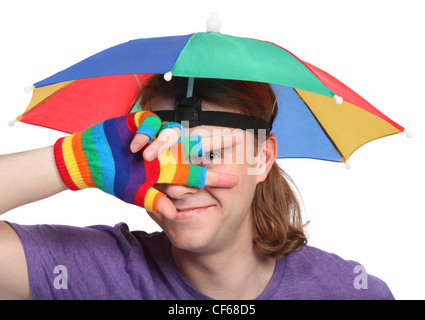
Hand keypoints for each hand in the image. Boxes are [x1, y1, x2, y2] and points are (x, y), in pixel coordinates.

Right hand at [53, 111, 239, 218]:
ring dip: (165, 144)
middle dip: (217, 142)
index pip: (198, 173)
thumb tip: (174, 214)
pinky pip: (150, 123)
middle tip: (240, 138)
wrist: (90, 160)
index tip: (237, 181)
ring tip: (147, 156)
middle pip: (196, 146)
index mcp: (169, 170)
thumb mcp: (135, 192)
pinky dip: (143, 135)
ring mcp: (155, 136)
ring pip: (174, 133)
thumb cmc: (114, 177)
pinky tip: (134, 147)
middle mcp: (167, 153)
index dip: (216, 177)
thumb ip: (154, 200)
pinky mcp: (141, 121)